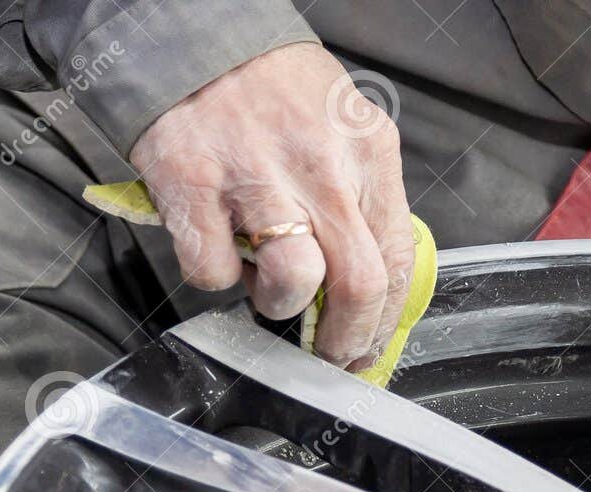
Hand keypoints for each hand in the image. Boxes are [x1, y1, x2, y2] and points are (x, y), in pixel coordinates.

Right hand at [131, 43, 410, 370]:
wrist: (197, 37)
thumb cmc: (275, 92)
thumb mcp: (345, 131)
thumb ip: (363, 200)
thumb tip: (368, 289)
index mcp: (369, 153)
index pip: (396, 261)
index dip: (384, 322)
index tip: (368, 347)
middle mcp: (321, 166)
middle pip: (358, 285)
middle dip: (345, 339)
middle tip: (329, 354)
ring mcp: (256, 176)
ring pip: (293, 284)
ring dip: (280, 307)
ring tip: (269, 290)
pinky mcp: (193, 186)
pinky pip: (214, 271)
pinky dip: (218, 279)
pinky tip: (221, 249)